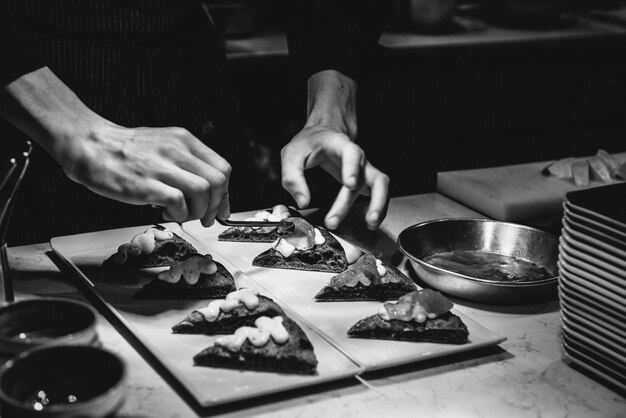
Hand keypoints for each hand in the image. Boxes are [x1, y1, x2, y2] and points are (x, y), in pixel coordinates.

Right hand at [1, 68, 230, 226]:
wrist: (88, 144)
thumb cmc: (124, 150)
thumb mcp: (164, 146)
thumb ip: (186, 164)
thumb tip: (207, 193)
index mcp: (184, 141)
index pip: (222, 168)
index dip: (225, 194)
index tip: (220, 208)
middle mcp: (177, 150)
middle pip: (218, 181)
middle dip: (216, 206)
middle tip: (205, 217)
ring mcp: (162, 166)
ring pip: (203, 191)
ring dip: (198, 211)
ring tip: (182, 214)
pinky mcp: (146, 184)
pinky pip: (178, 203)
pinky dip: (178, 214)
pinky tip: (166, 213)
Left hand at [281, 124, 388, 229]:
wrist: (321, 135)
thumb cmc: (308, 143)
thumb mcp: (291, 155)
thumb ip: (293, 178)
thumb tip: (302, 201)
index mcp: (339, 145)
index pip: (352, 153)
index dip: (352, 168)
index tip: (349, 185)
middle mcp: (358, 158)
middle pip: (370, 176)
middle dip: (360, 199)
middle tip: (337, 220)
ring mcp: (364, 169)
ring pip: (381, 186)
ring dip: (379, 205)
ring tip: (370, 224)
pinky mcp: (365, 180)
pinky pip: (380, 193)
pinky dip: (379, 208)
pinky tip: (370, 222)